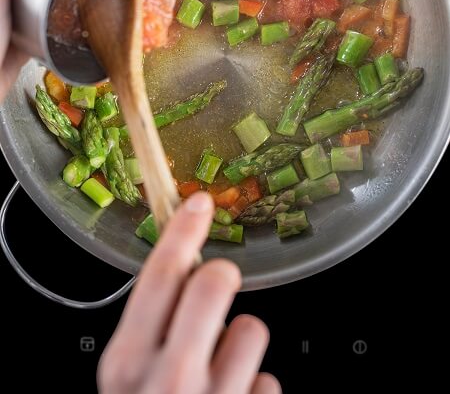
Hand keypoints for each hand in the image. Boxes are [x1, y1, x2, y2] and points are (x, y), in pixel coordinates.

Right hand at [98, 192, 279, 393]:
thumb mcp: (126, 372)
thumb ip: (148, 326)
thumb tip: (184, 272)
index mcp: (128, 360)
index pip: (161, 274)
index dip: (183, 229)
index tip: (199, 203)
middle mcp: (171, 378)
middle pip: (214, 282)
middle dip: (221, 273)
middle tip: (218, 282)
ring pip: (251, 328)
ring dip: (239, 341)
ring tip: (222, 365)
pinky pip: (266, 378)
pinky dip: (253, 383)